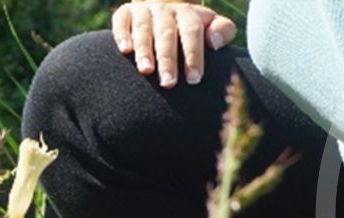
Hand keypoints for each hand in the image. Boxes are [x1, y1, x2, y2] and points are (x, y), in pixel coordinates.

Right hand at [113, 0, 237, 87]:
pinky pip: (121, 22)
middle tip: (169, 84)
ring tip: (146, 71)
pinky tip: (125, 50)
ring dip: (144, 50)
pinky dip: (122, 35)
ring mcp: (144, 11)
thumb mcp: (211, 25)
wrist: (163, 8)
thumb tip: (214, 42)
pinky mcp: (125, 13)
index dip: (193, 55)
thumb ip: (223, 30)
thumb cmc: (190, 28)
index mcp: (188, 14)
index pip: (192, 32)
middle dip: (167, 59)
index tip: (194, 79)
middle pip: (166, 34)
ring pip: (143, 29)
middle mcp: (165, 10)